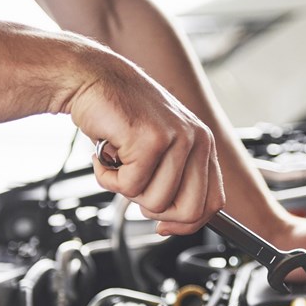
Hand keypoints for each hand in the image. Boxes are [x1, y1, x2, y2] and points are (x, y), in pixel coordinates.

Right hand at [67, 51, 224, 234]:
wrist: (91, 79)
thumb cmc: (120, 116)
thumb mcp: (158, 149)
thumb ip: (173, 181)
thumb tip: (172, 224)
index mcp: (203, 144)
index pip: (213, 203)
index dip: (187, 223)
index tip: (163, 226)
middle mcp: (197, 140)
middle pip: (189, 211)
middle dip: (154, 210)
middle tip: (133, 186)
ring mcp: (177, 138)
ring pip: (156, 202)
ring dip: (125, 189)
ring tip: (118, 161)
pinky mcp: (151, 139)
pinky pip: (130, 187)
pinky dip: (107, 177)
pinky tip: (104, 152)